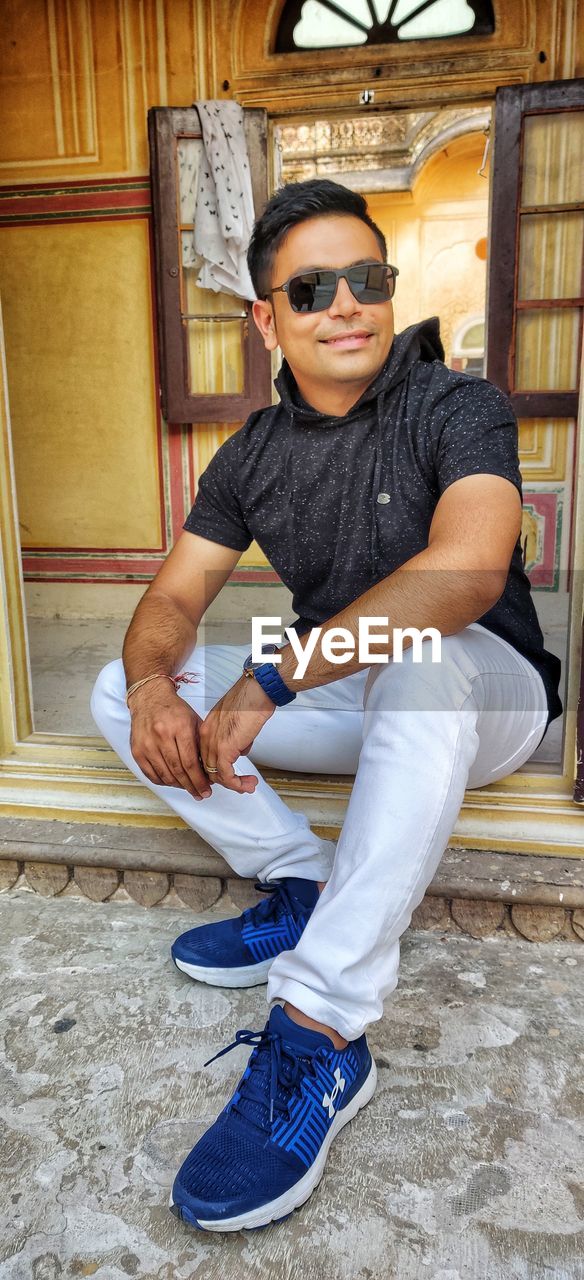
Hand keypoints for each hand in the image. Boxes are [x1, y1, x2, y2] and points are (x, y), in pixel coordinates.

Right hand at [128, 684, 212, 799]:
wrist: (149, 699)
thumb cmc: (174, 710)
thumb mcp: (194, 721)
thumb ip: (201, 744)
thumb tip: (209, 769)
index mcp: (179, 728)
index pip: (190, 762)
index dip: (199, 780)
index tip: (206, 789)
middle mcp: (161, 736)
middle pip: (178, 771)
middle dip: (191, 786)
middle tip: (200, 794)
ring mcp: (147, 744)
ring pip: (165, 775)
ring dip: (179, 786)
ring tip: (189, 788)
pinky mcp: (137, 751)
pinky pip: (151, 774)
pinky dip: (164, 782)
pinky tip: (173, 782)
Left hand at [198, 674, 274, 794]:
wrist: (257, 691)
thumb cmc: (251, 699)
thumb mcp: (237, 722)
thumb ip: (236, 737)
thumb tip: (241, 750)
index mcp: (207, 728)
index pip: (205, 756)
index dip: (217, 769)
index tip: (230, 777)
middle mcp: (206, 736)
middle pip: (208, 768)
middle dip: (225, 780)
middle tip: (242, 785)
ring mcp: (214, 743)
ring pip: (215, 774)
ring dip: (233, 785)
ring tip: (248, 786)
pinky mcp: (225, 749)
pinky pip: (226, 775)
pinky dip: (236, 784)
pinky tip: (247, 784)